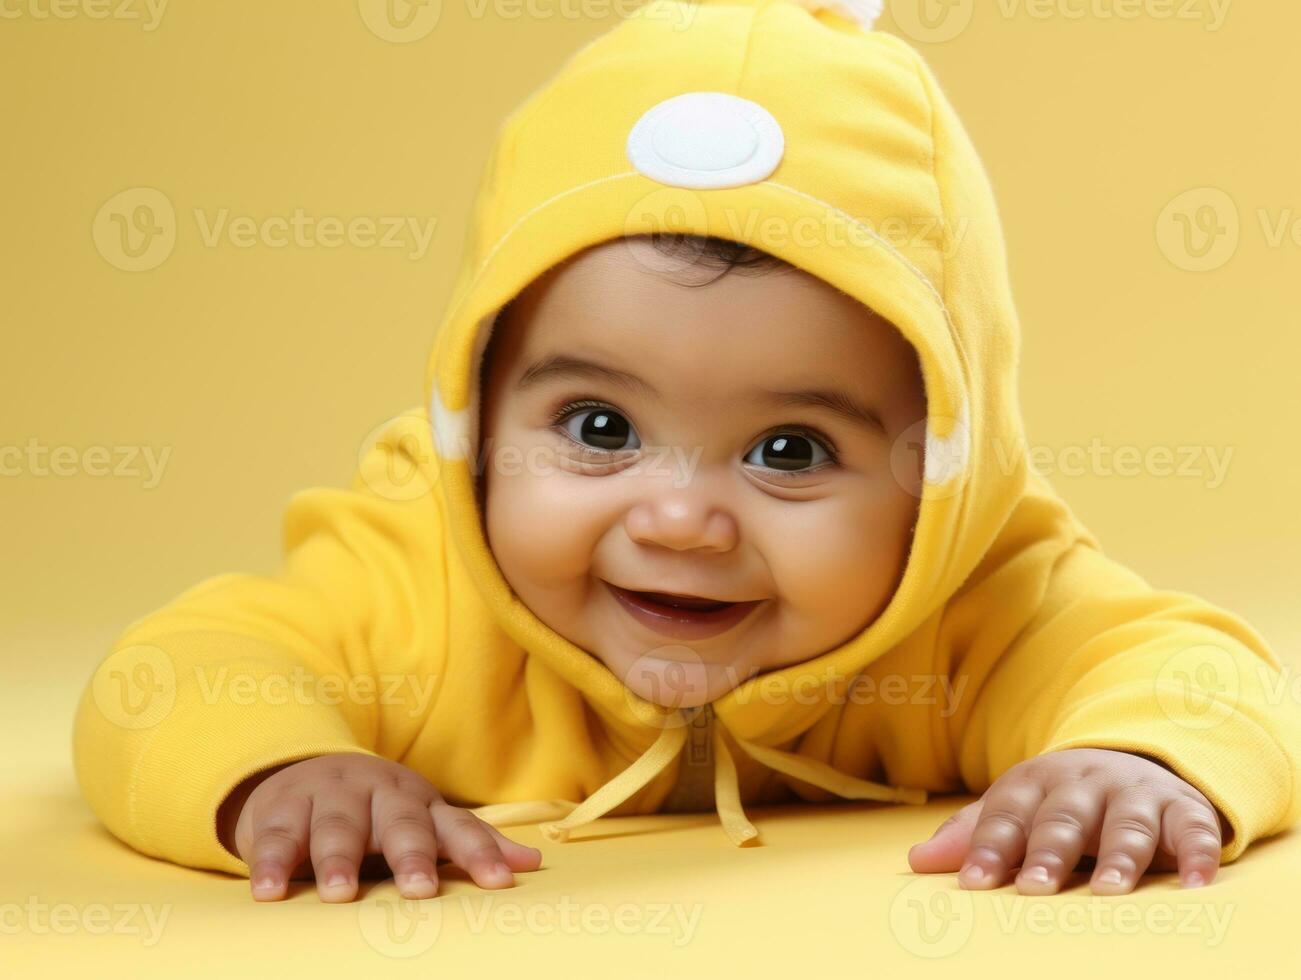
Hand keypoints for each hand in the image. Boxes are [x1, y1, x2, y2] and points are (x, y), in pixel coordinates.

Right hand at [218, 753, 542, 902]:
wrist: (301, 770)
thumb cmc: (376, 812)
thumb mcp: (423, 821)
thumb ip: (469, 844)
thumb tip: (532, 864)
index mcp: (420, 802)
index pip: (457, 827)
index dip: (481, 853)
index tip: (501, 882)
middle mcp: (379, 793)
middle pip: (399, 823)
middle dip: (411, 855)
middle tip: (421, 890)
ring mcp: (330, 795)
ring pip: (336, 826)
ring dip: (338, 859)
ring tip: (341, 895)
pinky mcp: (282, 806)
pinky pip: (276, 835)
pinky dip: (271, 862)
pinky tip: (269, 891)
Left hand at [907, 748, 1227, 894]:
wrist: (1130, 756)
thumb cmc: (1059, 800)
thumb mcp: (1015, 807)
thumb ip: (970, 835)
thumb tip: (917, 862)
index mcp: (1034, 783)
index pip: (1005, 815)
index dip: (988, 848)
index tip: (972, 883)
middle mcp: (1083, 784)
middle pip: (1063, 818)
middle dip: (1048, 852)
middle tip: (1035, 888)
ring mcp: (1134, 794)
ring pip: (1126, 823)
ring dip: (1120, 856)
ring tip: (1109, 892)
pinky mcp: (1182, 808)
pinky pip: (1194, 830)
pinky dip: (1199, 854)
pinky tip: (1196, 884)